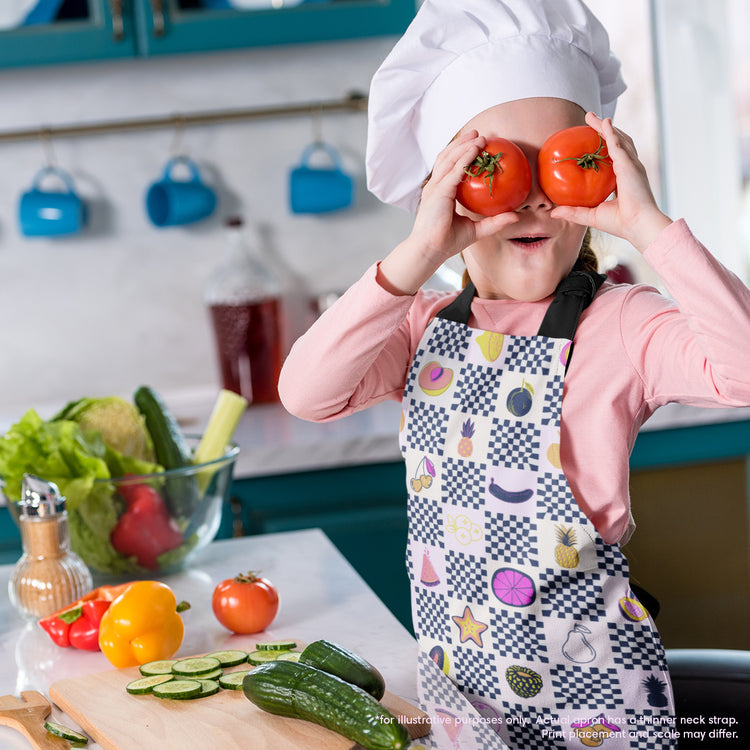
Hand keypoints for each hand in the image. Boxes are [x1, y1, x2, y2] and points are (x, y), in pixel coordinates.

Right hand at [378, 130, 519, 294]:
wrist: (431, 250)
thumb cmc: (447, 242)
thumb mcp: (476, 230)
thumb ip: (494, 222)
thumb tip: (516, 216)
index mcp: (440, 193)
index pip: (449, 168)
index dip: (461, 155)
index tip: (476, 146)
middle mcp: (435, 187)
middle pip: (447, 157)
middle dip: (461, 143)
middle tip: (478, 134)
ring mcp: (435, 188)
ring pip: (449, 159)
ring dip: (464, 145)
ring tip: (478, 136)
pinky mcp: (438, 192)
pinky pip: (454, 170)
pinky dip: (464, 157)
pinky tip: (475, 149)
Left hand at [551, 113, 670, 252]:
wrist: (638, 225)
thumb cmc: (620, 224)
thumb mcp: (590, 216)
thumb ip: (572, 212)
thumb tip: (553, 212)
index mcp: (624, 179)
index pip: (614, 158)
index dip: (605, 148)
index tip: (592, 141)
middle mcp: (630, 169)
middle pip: (617, 143)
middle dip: (605, 130)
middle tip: (590, 120)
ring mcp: (631, 165)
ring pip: (618, 139)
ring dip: (605, 127)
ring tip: (593, 118)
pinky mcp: (629, 165)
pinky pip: (618, 144)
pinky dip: (611, 132)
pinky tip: (603, 122)